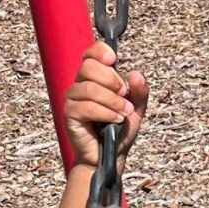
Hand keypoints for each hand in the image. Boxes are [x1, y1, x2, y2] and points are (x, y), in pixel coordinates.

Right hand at [63, 45, 147, 167]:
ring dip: (112, 100)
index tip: (114, 59)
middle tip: (124, 95)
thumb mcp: (135, 109)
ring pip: (89, 88)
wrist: (111, 156)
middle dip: (112, 80)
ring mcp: (73, 100)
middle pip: (89, 67)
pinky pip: (86, 107)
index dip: (100, 51)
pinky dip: (106, 112)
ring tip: (124, 113)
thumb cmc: (119, 131)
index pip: (90, 54)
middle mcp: (80, 85)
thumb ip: (139, 92)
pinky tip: (116, 119)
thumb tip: (136, 74)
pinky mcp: (70, 116)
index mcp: (94, 78)